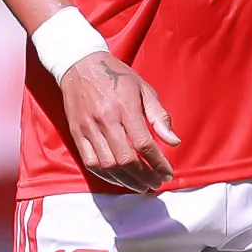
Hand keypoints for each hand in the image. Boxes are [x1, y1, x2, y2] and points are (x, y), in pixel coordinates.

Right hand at [58, 52, 179, 193]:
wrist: (80, 64)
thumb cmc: (116, 76)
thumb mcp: (144, 89)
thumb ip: (159, 116)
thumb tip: (174, 142)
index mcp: (125, 107)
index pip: (144, 144)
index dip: (158, 163)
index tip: (167, 172)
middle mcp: (105, 120)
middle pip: (126, 159)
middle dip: (144, 176)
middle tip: (156, 183)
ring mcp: (88, 128)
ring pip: (108, 165)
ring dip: (127, 181)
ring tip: (141, 186)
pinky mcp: (77, 134)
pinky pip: (91, 162)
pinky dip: (106, 175)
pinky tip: (119, 179)